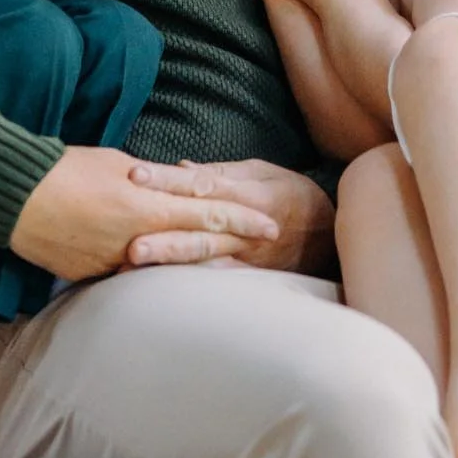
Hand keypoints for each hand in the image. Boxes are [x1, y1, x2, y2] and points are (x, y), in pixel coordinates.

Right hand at [8, 144, 280, 282]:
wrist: (14, 196)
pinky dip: (145, 272)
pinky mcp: (90, 276)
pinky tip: (159, 274)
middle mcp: (138, 239)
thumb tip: (167, 188)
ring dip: (192, 264)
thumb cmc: (65, 168)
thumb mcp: (117, 165)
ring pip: (164, 267)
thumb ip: (150, 182)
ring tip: (223, 264)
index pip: (209, 212)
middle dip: (234, 245)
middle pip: (197, 244)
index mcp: (149, 206)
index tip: (272, 225)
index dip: (243, 219)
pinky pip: (126, 276)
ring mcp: (114, 263)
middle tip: (266, 248)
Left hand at [126, 158, 335, 275]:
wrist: (331, 235)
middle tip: (127, 236)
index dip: (168, 180)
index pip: (201, 184)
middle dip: (162, 231)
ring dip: (168, 260)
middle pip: (197, 226)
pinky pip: (216, 281)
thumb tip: (181, 167)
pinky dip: (191, 284)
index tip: (136, 175)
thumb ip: (220, 172)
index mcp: (247, 193)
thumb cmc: (293, 196)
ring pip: (202, 257)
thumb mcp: (263, 172)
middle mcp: (243, 226)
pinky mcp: (248, 278)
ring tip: (132, 265)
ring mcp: (245, 256)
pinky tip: (163, 290)